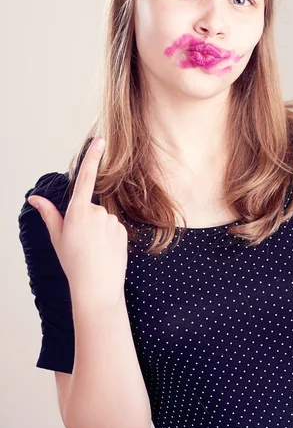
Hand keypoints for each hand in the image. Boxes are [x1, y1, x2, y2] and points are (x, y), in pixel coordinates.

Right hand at [27, 137, 128, 307]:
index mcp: (78, 211)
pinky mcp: (123, 229)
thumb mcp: (57, 237)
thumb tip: (34, 198)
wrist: (97, 286)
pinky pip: (113, 228)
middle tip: (81, 243)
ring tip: (93, 250)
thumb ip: (49, 214)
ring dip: (98, 230)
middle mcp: (97, 212)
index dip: (92, 157)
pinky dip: (108, 237)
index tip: (100, 140)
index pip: (86, 178)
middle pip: (90, 208)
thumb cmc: (73, 262)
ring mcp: (112, 220)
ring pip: (103, 219)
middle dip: (86, 221)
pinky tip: (104, 252)